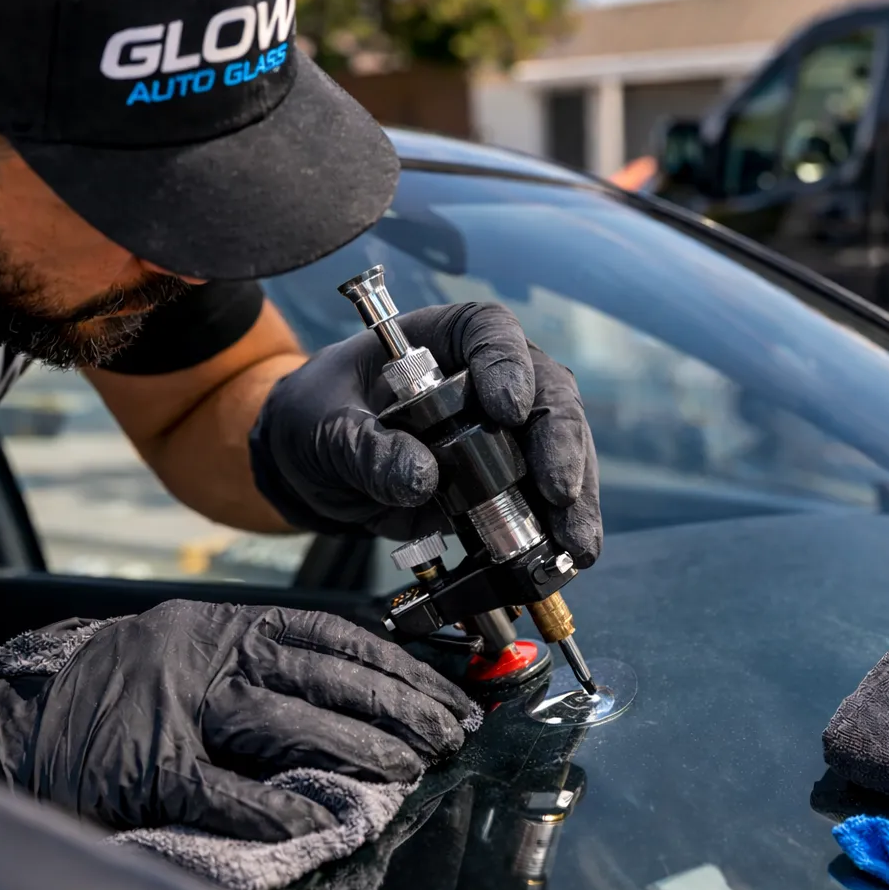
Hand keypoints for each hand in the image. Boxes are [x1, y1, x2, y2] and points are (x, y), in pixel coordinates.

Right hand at [0, 601, 480, 840]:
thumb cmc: (125, 684)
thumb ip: (271, 660)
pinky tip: (321, 822)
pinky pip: (223, 793)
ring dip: (356, 750)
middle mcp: (211, 658)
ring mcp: (179, 711)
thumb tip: (366, 689)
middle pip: (326, 678)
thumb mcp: (201, 647)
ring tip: (409, 769)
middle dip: (397, 707)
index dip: (400, 666)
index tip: (448, 693)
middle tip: (448, 733)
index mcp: (229, 626)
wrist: (22, 713)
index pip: (337, 637)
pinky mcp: (149, 768)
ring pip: (287, 725)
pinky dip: (274, 809)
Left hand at [249, 301, 601, 563]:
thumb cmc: (317, 417)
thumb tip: (422, 479)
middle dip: (560, 445)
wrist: (313, 466)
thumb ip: (367, 448)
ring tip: (574, 543)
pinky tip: (566, 557)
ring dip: (575, 499)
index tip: (509, 409)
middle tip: (558, 492)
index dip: (508, 364)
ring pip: (561, 450)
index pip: (490, 333)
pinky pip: (545, 500)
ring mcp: (508, 432)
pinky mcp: (508, 481)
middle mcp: (491, 378)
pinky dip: (558, 529)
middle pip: (548, 395)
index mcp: (445, 340)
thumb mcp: (324, 427)